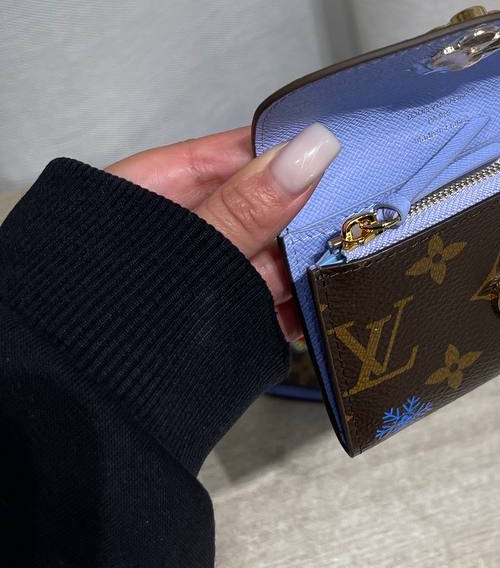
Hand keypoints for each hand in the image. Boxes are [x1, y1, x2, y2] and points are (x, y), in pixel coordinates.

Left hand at [105, 123, 339, 340]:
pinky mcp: (212, 325)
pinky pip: (264, 302)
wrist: (75, 417)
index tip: (337, 152)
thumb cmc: (98, 319)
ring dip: (306, 262)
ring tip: (349, 257)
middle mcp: (176, 233)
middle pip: (257, 207)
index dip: (284, 152)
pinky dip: (294, 305)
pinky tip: (322, 308)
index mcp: (150, 192)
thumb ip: (251, 203)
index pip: (232, 154)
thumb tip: (310, 149)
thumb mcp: (191, 248)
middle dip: (304, 213)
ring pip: (267, 258)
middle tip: (356, 209)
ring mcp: (196, 281)